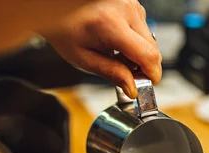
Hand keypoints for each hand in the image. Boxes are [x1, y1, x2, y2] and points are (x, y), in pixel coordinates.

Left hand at [43, 0, 161, 97]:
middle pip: (153, 48)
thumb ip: (111, 73)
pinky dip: (135, 39)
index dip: (152, 74)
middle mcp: (124, 9)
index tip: (148, 83)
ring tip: (117, 53)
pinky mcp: (132, 2)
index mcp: (110, 24)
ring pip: (150, 39)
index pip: (148, 55)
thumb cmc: (63, 28)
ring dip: (139, 52)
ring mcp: (130, 3)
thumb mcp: (83, 57)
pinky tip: (118, 40)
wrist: (56, 7)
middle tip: (127, 73)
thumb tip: (132, 88)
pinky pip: (143, 27)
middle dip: (144, 66)